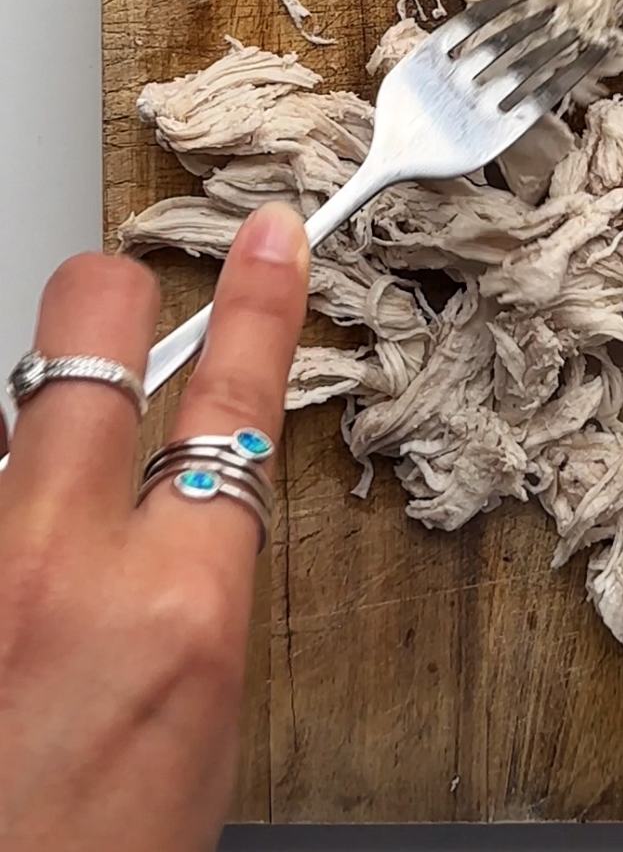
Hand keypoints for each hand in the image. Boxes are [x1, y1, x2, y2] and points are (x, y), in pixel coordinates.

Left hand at [0, 205, 308, 851]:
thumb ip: (188, 581)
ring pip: (1, 412)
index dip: (258, 299)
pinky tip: (3, 585)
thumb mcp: (195, 714)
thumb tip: (182, 495)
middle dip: (109, 298)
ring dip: (24, 438)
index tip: (266, 238)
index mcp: (175, 607)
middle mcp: (57, 565)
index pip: (233, 399)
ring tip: (30, 524)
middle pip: (85, 327)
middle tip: (119, 306)